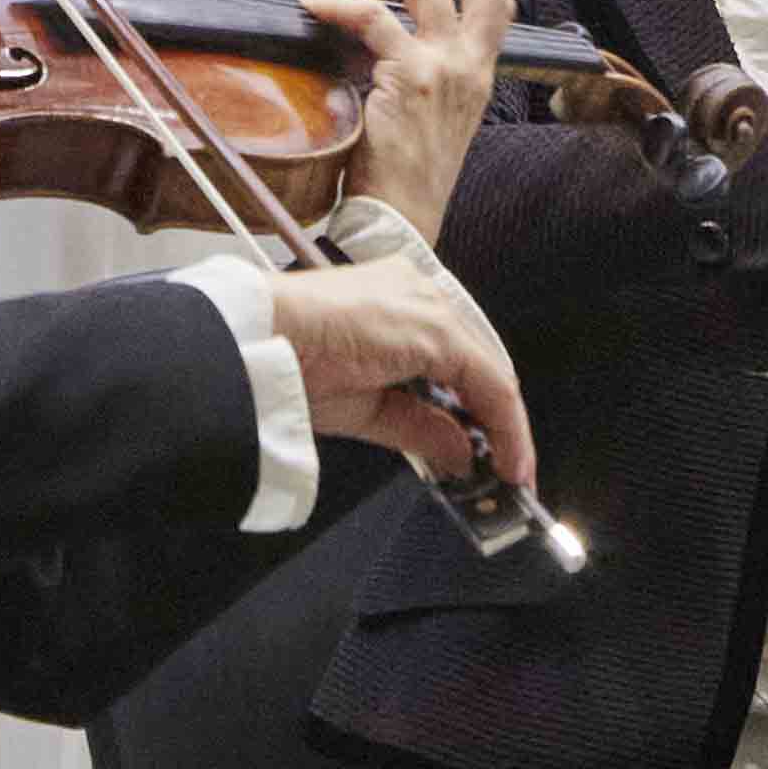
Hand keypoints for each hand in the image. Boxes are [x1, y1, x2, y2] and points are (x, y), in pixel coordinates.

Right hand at [264, 247, 537, 498]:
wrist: (257, 342)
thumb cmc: (290, 364)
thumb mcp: (366, 408)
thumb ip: (418, 426)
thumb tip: (462, 453)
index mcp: (397, 302)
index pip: (455, 358)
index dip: (478, 408)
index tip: (490, 452)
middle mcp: (420, 294)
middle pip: (478, 364)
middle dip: (494, 423)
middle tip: (504, 471)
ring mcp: (431, 308)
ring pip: (489, 373)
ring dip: (504, 428)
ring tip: (510, 474)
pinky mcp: (437, 331)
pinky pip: (490, 384)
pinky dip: (506, 426)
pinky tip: (508, 460)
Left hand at [294, 0, 517, 246]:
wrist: (399, 225)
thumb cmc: (403, 180)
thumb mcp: (428, 118)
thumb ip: (415, 71)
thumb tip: (376, 29)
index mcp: (479, 75)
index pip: (499, 0)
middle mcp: (471, 66)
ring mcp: (445, 68)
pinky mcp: (408, 75)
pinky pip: (370, 17)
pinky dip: (336, 4)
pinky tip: (312, 5)